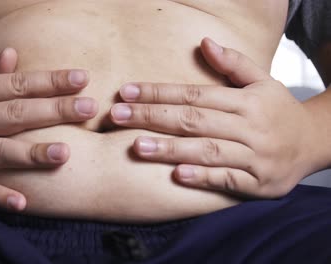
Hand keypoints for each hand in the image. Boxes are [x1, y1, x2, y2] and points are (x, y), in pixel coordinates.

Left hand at [110, 38, 319, 198]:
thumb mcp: (263, 82)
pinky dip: (204, 177)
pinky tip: (177, 175)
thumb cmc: (280, 111)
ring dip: (170, 149)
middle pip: (194, 120)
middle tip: (117, 116)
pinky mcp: (259, 183)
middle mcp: (250, 127)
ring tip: (137, 146)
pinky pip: (228, 180)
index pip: (195, 94)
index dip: (159, 92)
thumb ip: (234, 63)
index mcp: (247, 100)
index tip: (127, 92)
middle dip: (153, 117)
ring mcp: (255, 156)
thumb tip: (204, 42)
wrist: (317, 144)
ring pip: (208, 150)